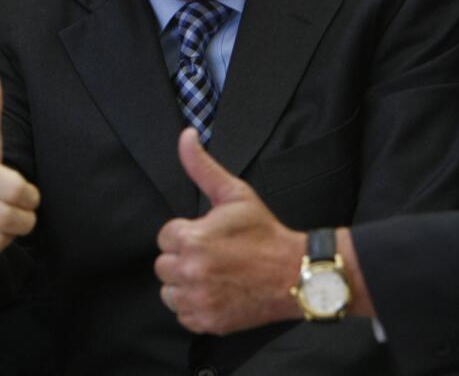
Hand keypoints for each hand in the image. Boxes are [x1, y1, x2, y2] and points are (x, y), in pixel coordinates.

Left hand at [155, 127, 305, 333]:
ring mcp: (198, 300)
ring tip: (215, 274)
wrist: (294, 274)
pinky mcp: (206, 322)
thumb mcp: (234, 193)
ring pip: (169, 291)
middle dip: (184, 258)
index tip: (211, 236)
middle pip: (164, 265)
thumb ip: (202, 166)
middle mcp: (190, 272)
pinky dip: (196, 306)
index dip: (188, 233)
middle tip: (215, 255)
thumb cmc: (264, 232)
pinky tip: (218, 292)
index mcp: (193, 239)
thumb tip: (186, 135)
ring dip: (186, 284)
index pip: (166, 236)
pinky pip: (183, 314)